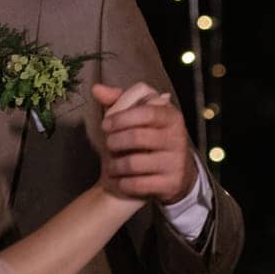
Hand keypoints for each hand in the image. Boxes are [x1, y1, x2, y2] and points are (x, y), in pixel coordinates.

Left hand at [91, 82, 199, 204]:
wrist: (170, 174)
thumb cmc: (146, 138)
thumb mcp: (136, 116)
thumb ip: (117, 100)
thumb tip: (96, 89)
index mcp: (170, 116)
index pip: (146, 112)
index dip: (120, 118)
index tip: (105, 125)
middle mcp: (178, 138)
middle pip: (136, 137)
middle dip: (114, 142)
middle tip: (108, 146)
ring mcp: (176, 162)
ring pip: (133, 163)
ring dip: (114, 165)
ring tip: (111, 165)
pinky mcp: (171, 184)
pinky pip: (137, 184)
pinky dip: (122, 183)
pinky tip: (120, 179)